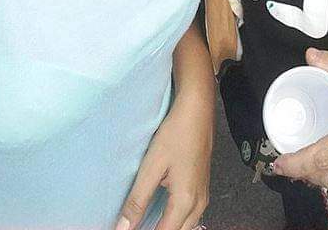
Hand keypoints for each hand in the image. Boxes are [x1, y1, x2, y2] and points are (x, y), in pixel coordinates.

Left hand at [115, 91, 212, 229]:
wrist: (198, 109)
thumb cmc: (177, 132)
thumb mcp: (152, 166)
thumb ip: (138, 200)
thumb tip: (124, 227)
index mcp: (185, 201)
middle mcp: (199, 203)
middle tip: (136, 226)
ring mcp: (203, 195)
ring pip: (186, 227)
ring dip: (168, 227)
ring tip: (146, 223)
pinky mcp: (202, 187)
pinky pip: (190, 215)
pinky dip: (176, 220)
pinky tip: (162, 213)